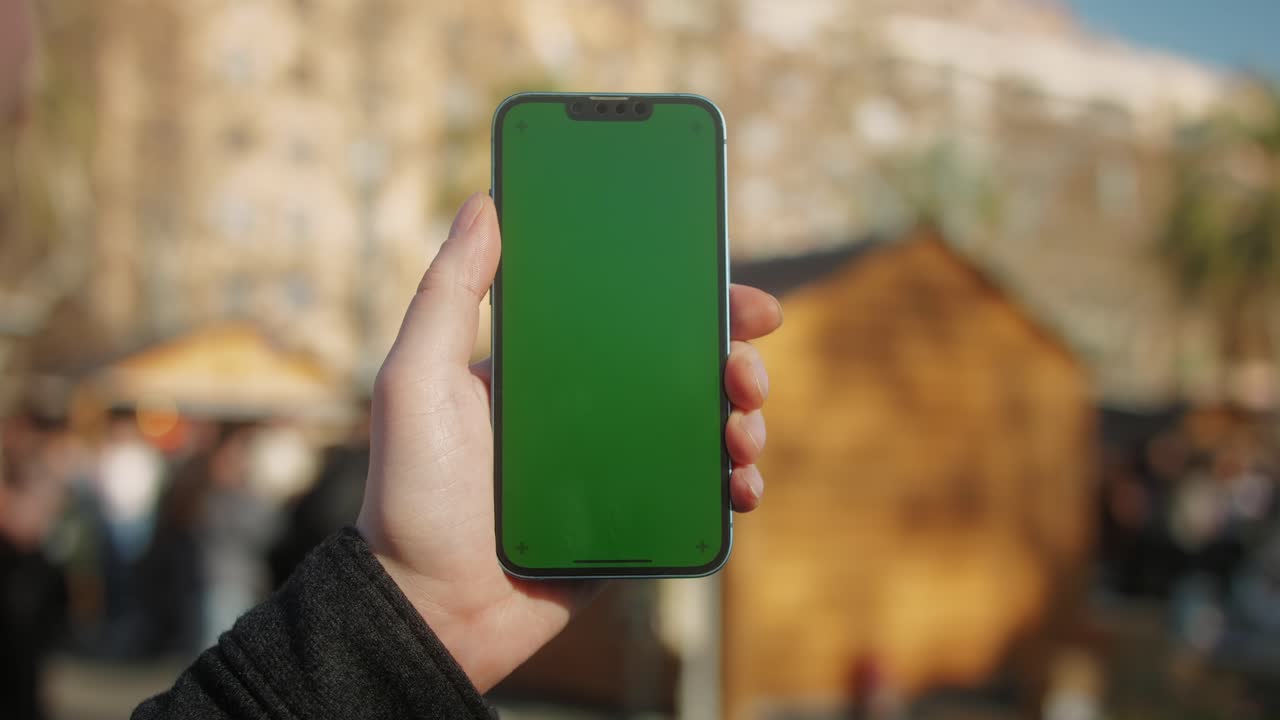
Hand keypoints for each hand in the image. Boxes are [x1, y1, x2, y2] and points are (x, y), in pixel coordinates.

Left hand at [357, 192, 782, 691]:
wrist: (430, 609)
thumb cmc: (413, 493)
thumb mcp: (415, 379)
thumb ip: (447, 292)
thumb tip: (483, 201)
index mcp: (548, 365)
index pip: (628, 311)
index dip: (686, 290)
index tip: (730, 277)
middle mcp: (590, 407)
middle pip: (683, 364)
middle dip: (733, 353)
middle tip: (747, 363)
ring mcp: (618, 465)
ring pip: (704, 425)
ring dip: (742, 417)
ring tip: (742, 429)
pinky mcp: (636, 520)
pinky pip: (700, 494)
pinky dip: (733, 484)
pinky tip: (740, 485)